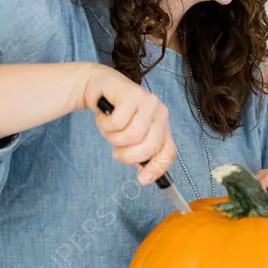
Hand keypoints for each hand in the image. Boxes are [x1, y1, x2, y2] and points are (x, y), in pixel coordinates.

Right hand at [82, 66, 176, 184]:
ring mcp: (148, 101)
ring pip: (132, 135)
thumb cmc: (115, 114)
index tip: (142, 180)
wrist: (99, 87)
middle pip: (149, 146)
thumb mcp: (128, 136)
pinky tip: (105, 116)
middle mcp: (160, 112)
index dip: (157, 168)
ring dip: (114, 138)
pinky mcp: (132, 93)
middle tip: (116, 152)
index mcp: (163, 125)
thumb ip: (138, 152)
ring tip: (110, 129)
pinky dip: (106, 125)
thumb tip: (145, 177)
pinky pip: (118, 122)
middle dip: (128, 155)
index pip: (168, 151)